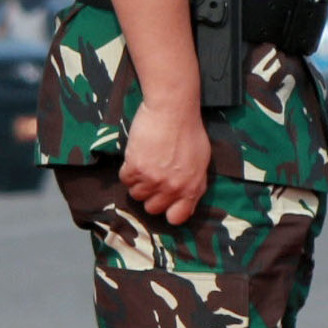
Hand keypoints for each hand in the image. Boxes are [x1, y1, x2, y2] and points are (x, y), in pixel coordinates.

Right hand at [121, 93, 209, 225]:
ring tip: (144, 164)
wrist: (172, 110)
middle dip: (150, 195)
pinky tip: (136, 156)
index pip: (177, 217)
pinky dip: (127, 170)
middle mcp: (172, 188)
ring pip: (136, 195)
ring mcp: (153, 179)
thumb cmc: (188, 130)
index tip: (164, 201)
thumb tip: (187, 199)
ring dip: (138, 182)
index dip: (168, 211)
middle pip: (152, 209)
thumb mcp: (202, 161)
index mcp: (191, 188)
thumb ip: (194, 183)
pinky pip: (125, 179)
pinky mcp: (136, 167)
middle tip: (151, 178)